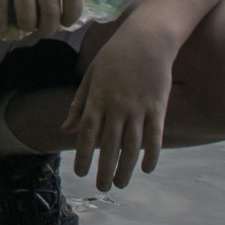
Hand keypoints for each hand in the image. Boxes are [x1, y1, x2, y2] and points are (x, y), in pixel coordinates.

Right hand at [0, 0, 83, 41]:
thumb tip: (56, 14)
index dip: (72, 14)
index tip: (65, 23)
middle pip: (51, 12)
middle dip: (47, 29)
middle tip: (40, 31)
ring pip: (27, 18)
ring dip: (24, 28)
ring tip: (20, 26)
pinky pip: (1, 14)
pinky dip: (0, 26)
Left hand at [63, 14, 176, 189]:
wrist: (148, 38)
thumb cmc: (116, 55)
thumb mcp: (91, 74)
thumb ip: (79, 103)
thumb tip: (67, 129)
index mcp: (98, 97)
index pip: (88, 132)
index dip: (84, 155)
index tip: (80, 173)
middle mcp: (117, 105)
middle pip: (109, 144)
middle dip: (104, 169)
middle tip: (102, 187)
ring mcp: (138, 107)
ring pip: (132, 145)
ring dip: (126, 168)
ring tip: (120, 184)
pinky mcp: (158, 106)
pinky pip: (155, 136)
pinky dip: (152, 154)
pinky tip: (147, 169)